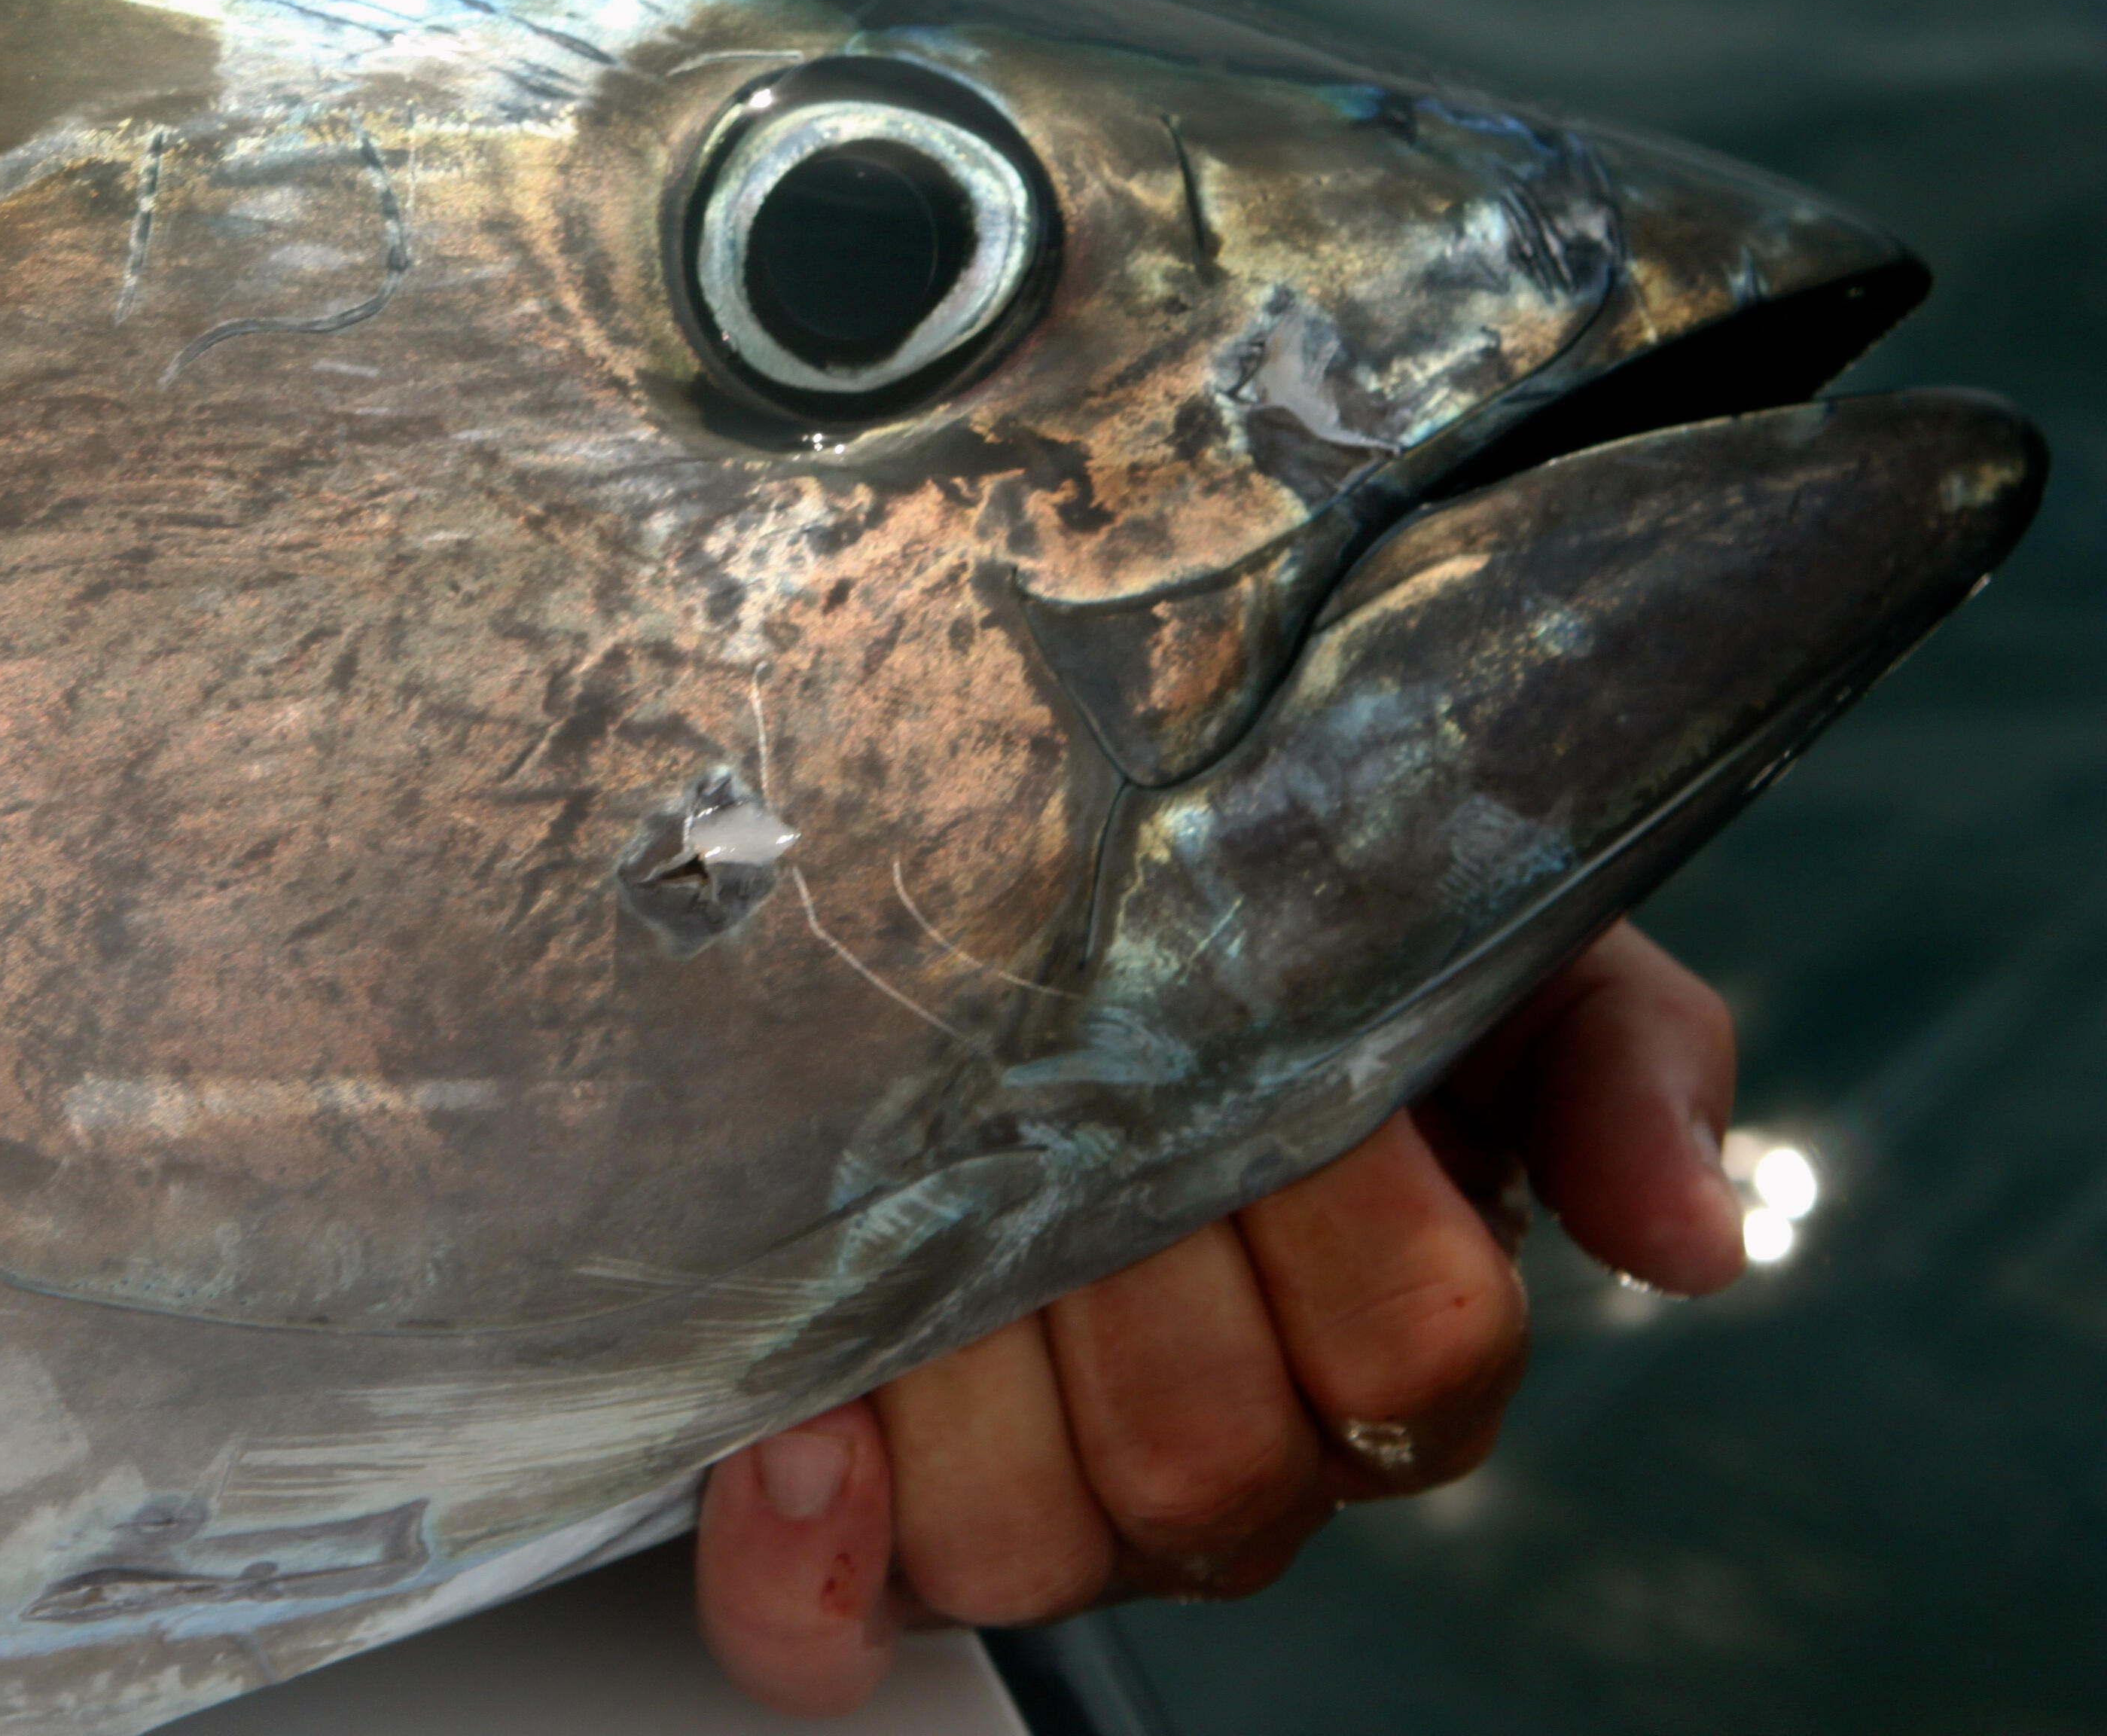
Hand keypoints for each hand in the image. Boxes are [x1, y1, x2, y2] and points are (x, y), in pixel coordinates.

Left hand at [692, 919, 1741, 1714]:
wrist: (1027, 860)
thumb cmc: (1270, 911)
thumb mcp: (1477, 939)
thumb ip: (1613, 1062)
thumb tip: (1691, 1243)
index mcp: (1384, 1319)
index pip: (1417, 1346)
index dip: (1340, 1211)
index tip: (1259, 1056)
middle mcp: (1214, 1430)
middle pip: (1212, 1464)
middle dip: (1126, 1276)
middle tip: (1058, 1104)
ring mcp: (1039, 1480)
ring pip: (1031, 1544)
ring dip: (960, 1385)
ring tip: (908, 1216)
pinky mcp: (860, 1507)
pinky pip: (824, 1625)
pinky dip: (804, 1561)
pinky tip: (793, 1444)